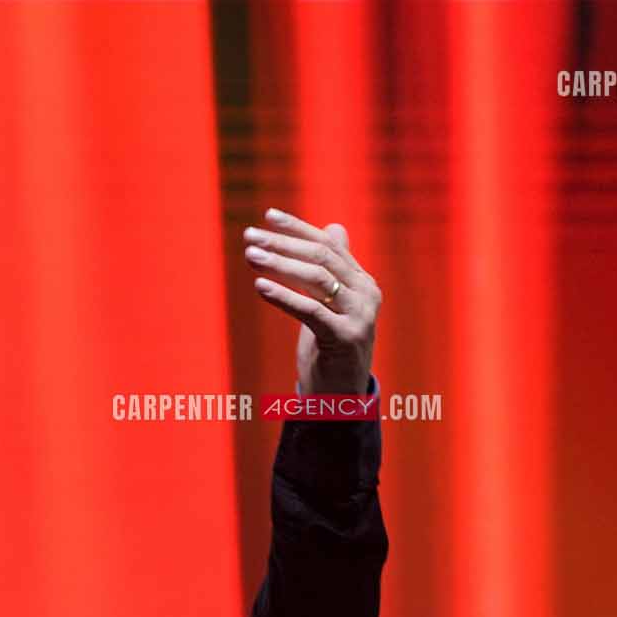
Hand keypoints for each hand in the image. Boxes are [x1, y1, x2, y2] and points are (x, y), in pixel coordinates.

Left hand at [244, 209, 378, 396]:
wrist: (341, 400)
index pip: (329, 244)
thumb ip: (333, 269)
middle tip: (250, 236)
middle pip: (321, 256)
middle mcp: (366, 293)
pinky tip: (260, 286)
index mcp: (362, 282)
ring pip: (317, 278)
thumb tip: (333, 227)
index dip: (298, 228)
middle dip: (283, 243)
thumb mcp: (332, 305)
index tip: (268, 215)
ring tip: (250, 256)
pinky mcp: (346, 337)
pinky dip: (283, 296)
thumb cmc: (331, 349)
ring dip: (279, 264)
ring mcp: (360, 315)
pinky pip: (310, 310)